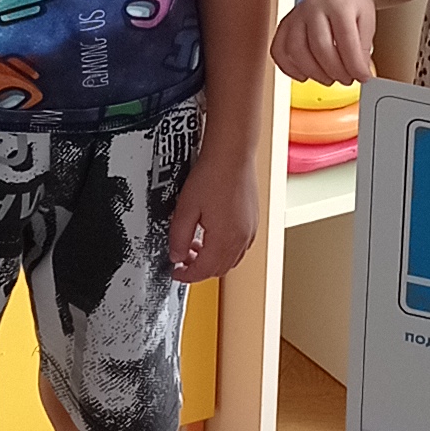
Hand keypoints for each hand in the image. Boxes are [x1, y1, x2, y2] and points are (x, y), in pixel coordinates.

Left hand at [165, 143, 259, 284]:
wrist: (232, 155)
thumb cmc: (213, 175)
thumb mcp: (185, 209)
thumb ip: (178, 237)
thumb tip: (176, 255)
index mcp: (225, 239)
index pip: (204, 271)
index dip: (186, 275)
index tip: (176, 272)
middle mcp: (241, 238)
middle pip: (219, 269)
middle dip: (199, 269)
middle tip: (183, 260)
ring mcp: (250, 230)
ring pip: (231, 260)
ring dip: (212, 260)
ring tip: (195, 245)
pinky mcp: (253, 221)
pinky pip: (239, 247)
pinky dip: (224, 249)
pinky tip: (211, 235)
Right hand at [272, 0, 376, 88]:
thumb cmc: (353, 5)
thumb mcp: (368, 22)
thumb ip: (363, 48)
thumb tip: (358, 73)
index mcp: (338, 4)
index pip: (345, 40)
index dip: (354, 65)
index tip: (363, 77)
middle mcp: (313, 7)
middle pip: (319, 47)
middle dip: (335, 71)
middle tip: (347, 79)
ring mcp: (296, 15)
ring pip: (296, 50)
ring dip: (313, 72)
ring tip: (328, 78)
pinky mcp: (285, 24)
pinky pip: (278, 50)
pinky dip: (289, 68)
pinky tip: (304, 75)